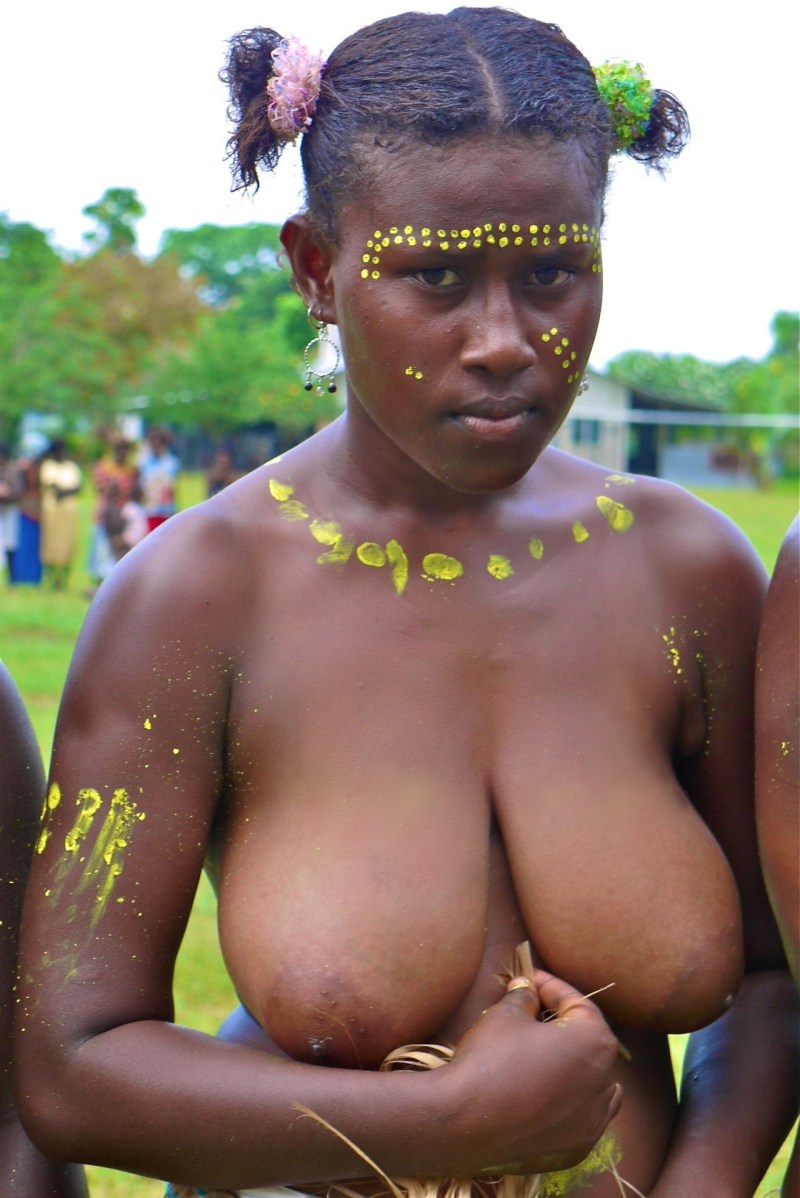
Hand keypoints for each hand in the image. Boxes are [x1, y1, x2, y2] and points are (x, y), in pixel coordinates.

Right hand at [435, 970, 621, 1176]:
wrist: (464, 1123)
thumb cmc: (490, 1059)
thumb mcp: (505, 1014)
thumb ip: (525, 997)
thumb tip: (527, 989)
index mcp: (595, 1043)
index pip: (577, 1005)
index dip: (550, 988)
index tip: (528, 981)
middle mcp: (605, 1083)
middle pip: (588, 1043)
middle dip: (561, 1025)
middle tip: (531, 1012)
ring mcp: (593, 1123)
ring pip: (592, 1084)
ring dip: (572, 1066)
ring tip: (545, 1054)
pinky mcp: (575, 1150)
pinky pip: (580, 1119)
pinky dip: (569, 1104)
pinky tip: (549, 1095)